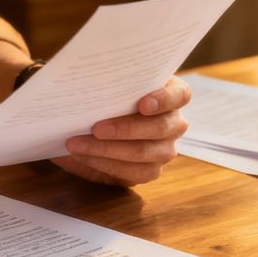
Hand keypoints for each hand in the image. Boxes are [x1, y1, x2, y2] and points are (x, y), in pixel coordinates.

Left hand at [52, 77, 190, 185]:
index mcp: (172, 94)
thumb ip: (108, 83)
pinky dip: (103, 164)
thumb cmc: (107, 95)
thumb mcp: (109, 84)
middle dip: (124, 128)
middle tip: (94, 128)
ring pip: (143, 152)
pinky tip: (83, 156)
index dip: (164, 99)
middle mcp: (174, 123)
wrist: (94, 123)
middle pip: (159, 128)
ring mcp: (165, 149)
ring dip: (106, 149)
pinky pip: (132, 172)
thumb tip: (85, 88)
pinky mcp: (150, 170)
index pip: (180, 95)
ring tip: (77, 144)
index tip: (142, 104)